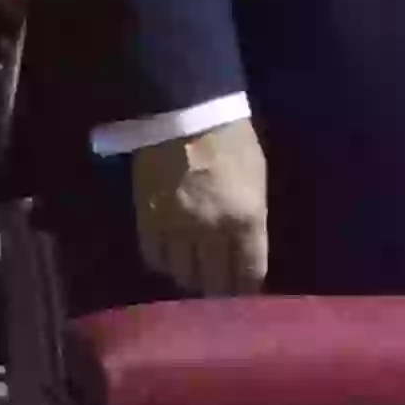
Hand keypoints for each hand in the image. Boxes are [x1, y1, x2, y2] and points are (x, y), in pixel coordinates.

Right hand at [132, 119, 267, 294]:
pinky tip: (171, 257)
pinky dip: (164, 262)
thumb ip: (252, 218)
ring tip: (196, 274)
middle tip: (221, 290)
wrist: (183, 112)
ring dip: (191, 277)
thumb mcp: (257, 178)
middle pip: (214, 283)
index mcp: (246, 219)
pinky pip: (154, 258)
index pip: (249, 273)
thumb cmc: (231, 138)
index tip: (248, 292)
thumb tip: (248, 248)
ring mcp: (176, 230)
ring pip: (182, 275)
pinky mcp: (148, 222)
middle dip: (220, 290)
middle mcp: (211, 232)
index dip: (248, 287)